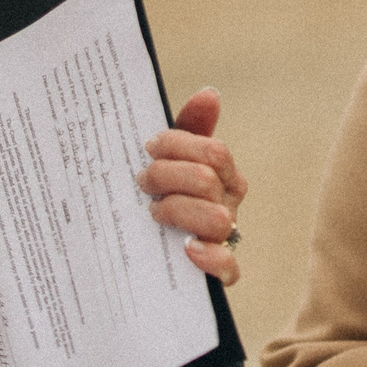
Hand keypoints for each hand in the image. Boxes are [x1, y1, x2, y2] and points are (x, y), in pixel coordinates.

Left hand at [140, 87, 246, 285]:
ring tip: (153, 213)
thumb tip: (210, 94)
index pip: (214, 152)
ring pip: (216, 219)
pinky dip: (209, 257)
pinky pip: (229, 268)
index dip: (178, 146)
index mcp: (222, 176)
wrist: (137, 256)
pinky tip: (186, 249)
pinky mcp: (217, 273)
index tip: (147, 148)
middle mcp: (228, 205)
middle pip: (208, 181)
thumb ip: (187, 129)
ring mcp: (224, 239)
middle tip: (141, 182)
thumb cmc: (158, 198)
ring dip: (178, 211)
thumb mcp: (167, 162)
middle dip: (167, 176)